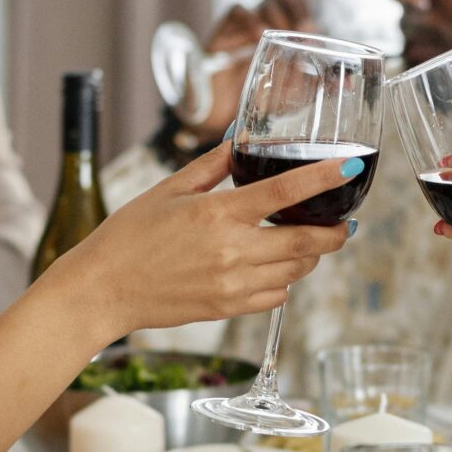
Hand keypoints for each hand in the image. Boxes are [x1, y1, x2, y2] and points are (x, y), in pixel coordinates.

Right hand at [44, 139, 354, 340]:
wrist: (103, 290)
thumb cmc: (128, 236)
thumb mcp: (167, 191)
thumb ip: (210, 167)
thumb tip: (237, 142)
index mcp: (218, 213)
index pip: (286, 192)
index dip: (325, 178)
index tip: (349, 168)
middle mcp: (232, 250)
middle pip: (307, 241)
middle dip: (335, 232)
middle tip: (344, 223)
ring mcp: (233, 284)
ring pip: (296, 271)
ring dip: (308, 256)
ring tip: (303, 242)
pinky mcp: (228, 308)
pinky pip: (276, 297)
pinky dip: (283, 281)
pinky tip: (271, 268)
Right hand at [194, 0, 332, 135]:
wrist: (225, 110)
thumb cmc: (265, 94)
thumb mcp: (299, 91)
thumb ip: (322, 82)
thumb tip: (347, 83)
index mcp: (294, 19)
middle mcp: (273, 14)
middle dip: (300, 0)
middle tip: (308, 25)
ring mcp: (250, 19)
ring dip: (281, 14)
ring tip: (287, 36)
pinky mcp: (227, 28)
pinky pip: (238, 10)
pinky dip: (251, 19)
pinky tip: (258, 37)